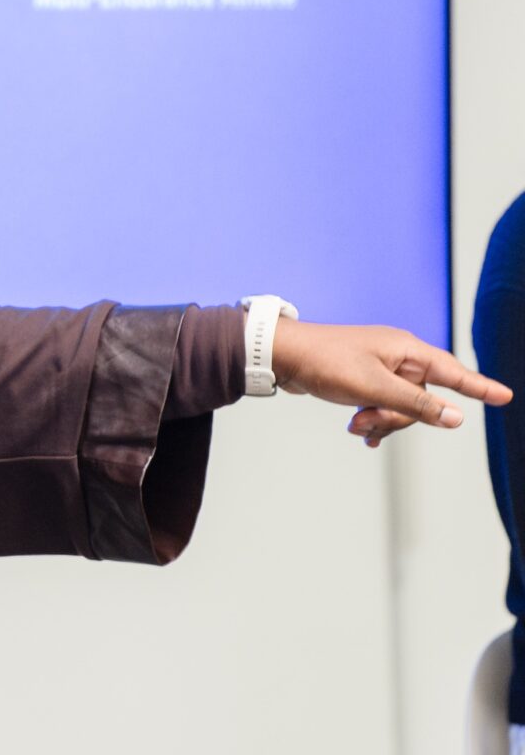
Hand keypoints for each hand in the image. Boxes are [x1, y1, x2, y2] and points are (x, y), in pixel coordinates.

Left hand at [270, 320, 513, 446]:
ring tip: (354, 425)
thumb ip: (416, 404)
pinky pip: (382, 406)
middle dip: (397, 417)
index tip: (505, 396)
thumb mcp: (372, 387)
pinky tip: (362, 434)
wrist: (281, 356)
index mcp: (405, 350)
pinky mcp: (363, 380)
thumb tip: (455, 416)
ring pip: (400, 407)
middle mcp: (397, 357)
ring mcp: (380, 369)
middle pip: (422, 399)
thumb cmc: (324, 362)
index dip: (479, 387)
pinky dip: (373, 420)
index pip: (453, 372)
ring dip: (379, 421)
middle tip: (366, 420)